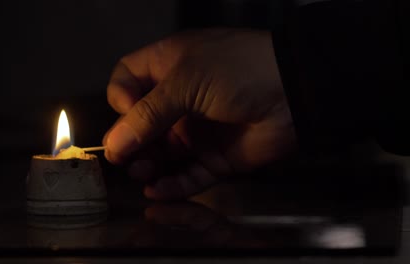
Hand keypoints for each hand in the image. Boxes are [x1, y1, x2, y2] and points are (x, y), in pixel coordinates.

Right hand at [103, 28, 295, 199]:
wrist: (295, 91)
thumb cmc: (240, 70)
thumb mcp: (186, 81)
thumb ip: (147, 114)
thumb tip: (114, 143)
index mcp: (169, 67)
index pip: (129, 81)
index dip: (121, 98)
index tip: (126, 112)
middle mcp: (180, 99)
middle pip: (141, 124)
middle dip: (131, 141)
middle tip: (124, 158)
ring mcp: (197, 130)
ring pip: (162, 153)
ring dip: (148, 166)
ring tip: (141, 173)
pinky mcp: (215, 157)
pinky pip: (187, 175)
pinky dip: (172, 186)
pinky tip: (158, 191)